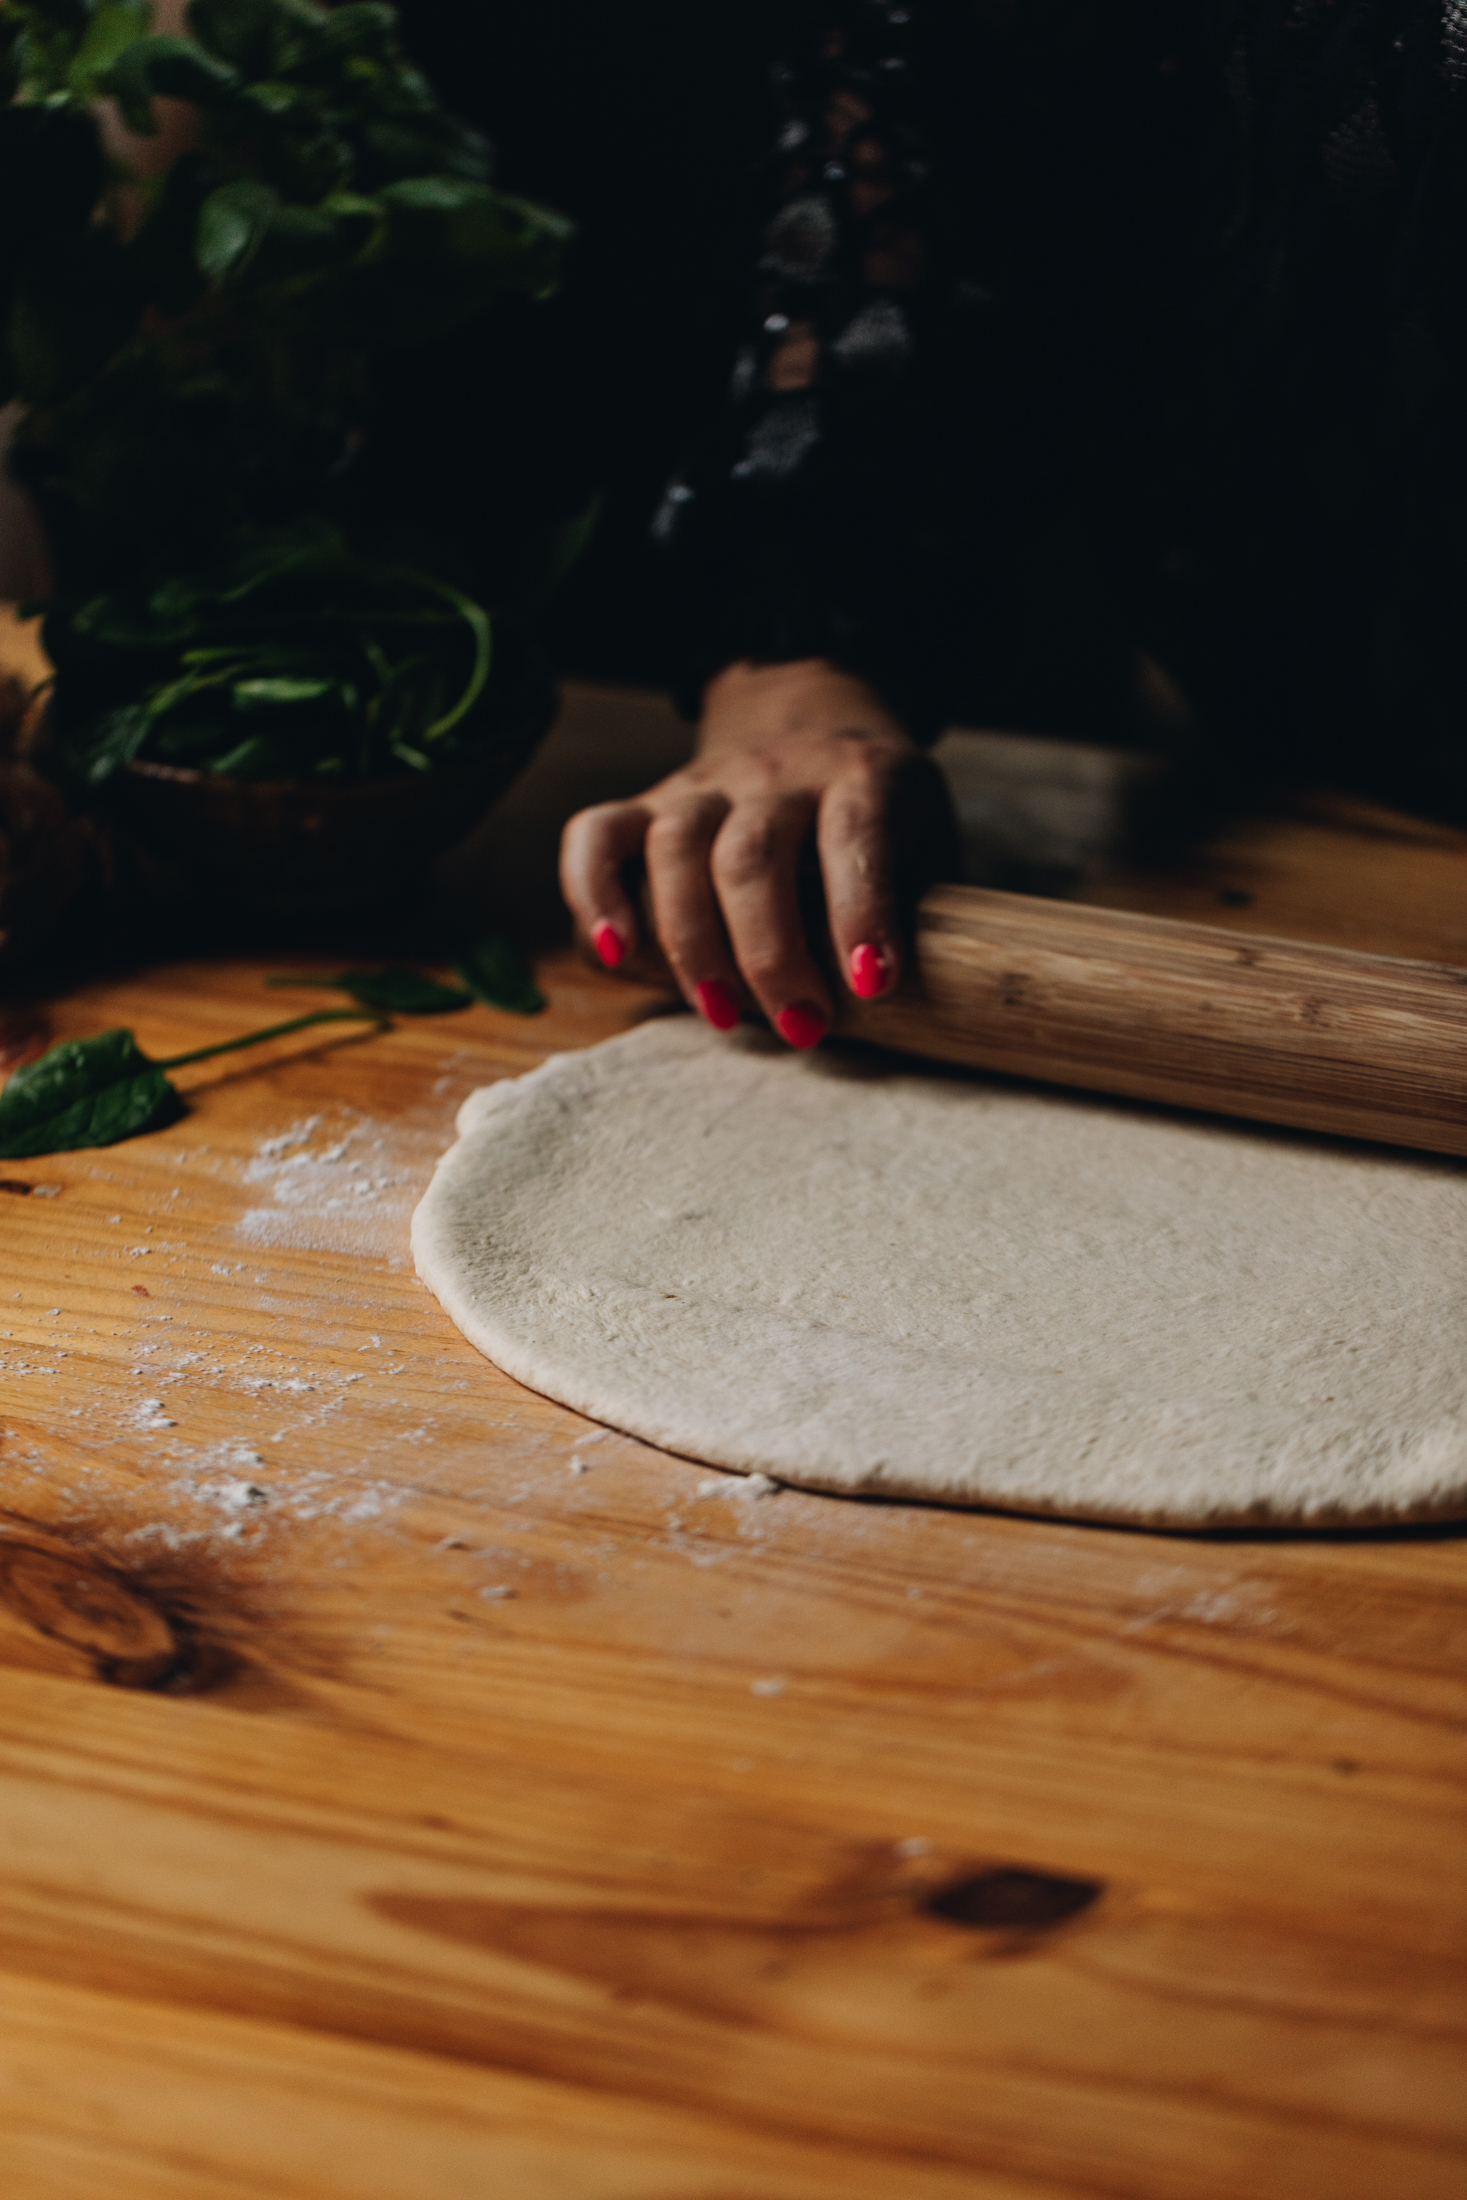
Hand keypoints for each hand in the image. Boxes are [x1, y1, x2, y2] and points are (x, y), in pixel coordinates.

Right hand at [559, 658, 955, 1045]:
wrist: (814, 710)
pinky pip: (598, 833)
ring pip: (678, 847)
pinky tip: (613, 953)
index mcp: (864, 776)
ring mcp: (708, 784)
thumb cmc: (881, 811)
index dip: (861, 911)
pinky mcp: (651, 802)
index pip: (857, 835)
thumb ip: (925, 903)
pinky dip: (593, 892)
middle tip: (801, 1027)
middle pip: (752, 854)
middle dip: (770, 953)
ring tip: (721, 1015)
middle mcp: (779, 773)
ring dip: (692, 941)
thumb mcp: (929, 837)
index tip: (871, 986)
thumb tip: (927, 1008)